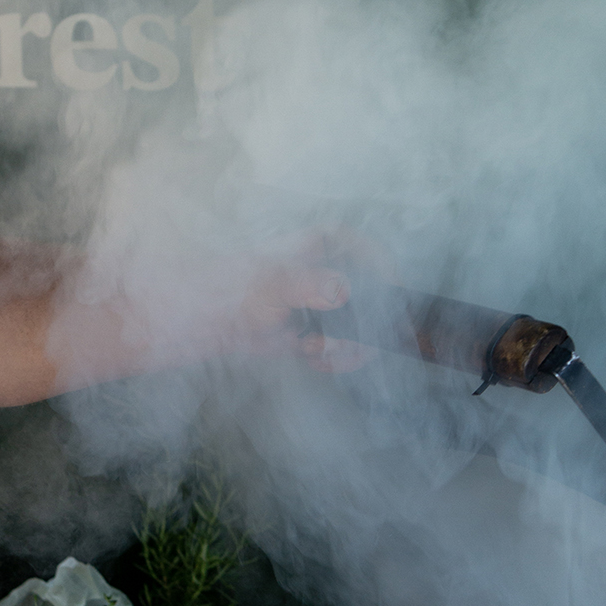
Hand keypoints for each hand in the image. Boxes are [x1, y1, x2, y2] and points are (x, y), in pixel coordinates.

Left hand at [234, 227, 396, 368]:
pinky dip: (335, 359)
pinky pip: (345, 348)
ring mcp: (328, 304)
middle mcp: (333, 273)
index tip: (392, 301)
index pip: (370, 254)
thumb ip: (310, 284)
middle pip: (374, 298)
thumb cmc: (238, 288)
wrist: (214, 323)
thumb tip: (342, 292)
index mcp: (326, 246)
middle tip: (350, 342)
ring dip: (347, 347)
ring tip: (314, 348)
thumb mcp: (274, 281)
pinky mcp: (321, 331)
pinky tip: (313, 358)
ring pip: (362, 328)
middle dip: (367, 326)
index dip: (386, 275)